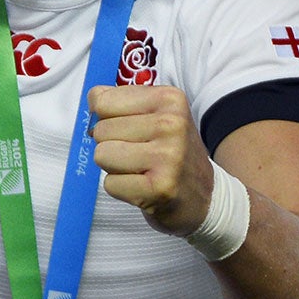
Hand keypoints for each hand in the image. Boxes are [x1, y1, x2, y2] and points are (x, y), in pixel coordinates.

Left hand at [89, 83, 217, 236]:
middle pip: (100, 130)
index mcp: (169, 99)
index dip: (105, 117)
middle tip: (138, 154)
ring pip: (102, 155)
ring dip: (114, 167)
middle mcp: (171, 124)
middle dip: (111, 144)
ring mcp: (168, 157)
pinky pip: (110, 184)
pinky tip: (144, 187)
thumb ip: (120, 101)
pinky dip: (121, 189)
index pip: (102, 100)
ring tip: (140, 169)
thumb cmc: (171, 152)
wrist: (206, 199)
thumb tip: (92, 103)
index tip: (128, 129)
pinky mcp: (160, 189)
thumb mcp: (156, 114)